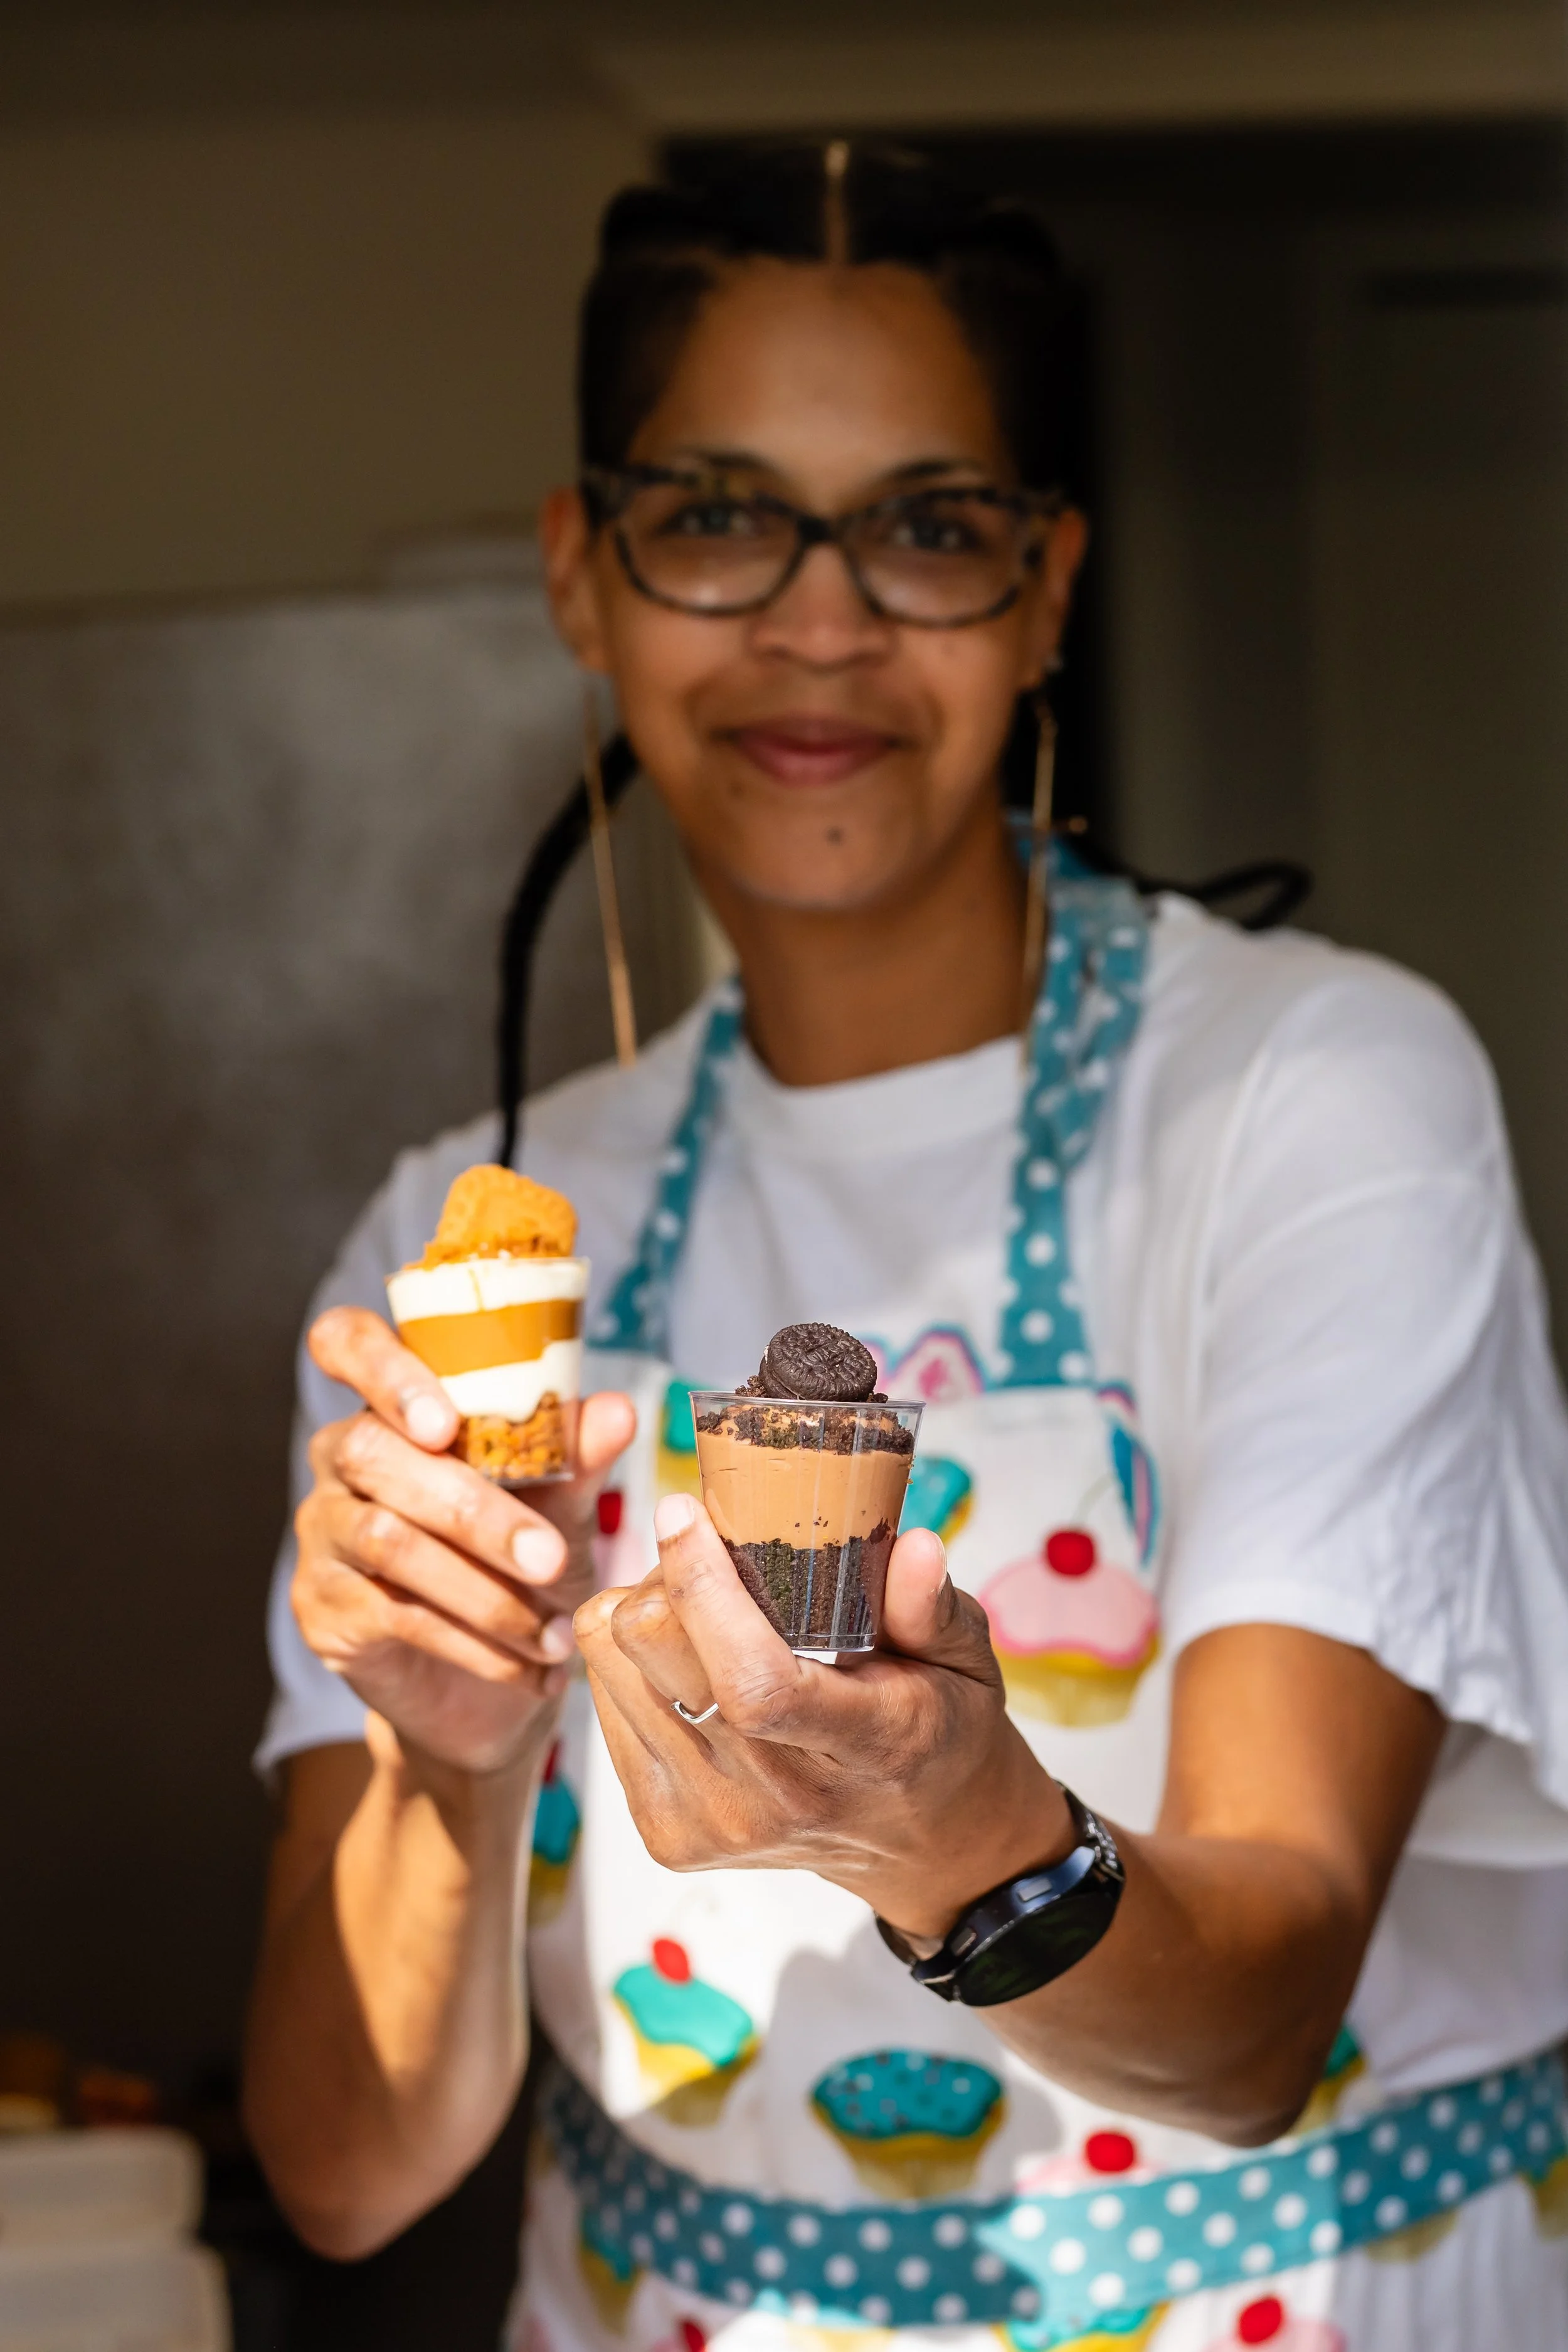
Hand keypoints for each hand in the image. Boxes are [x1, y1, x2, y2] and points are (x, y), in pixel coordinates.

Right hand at [292, 1307, 634, 1775]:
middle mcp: (340, 1457)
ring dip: (483, 1589)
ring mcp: (322, 1534)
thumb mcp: (560, 1507)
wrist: (495, 1686)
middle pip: (374, 1452)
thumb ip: (575, 1457)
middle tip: (551, 1557)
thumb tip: (616, 1411)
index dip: (382, 1369)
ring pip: (385, 1539)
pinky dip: (474, 1642)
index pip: (346, 1343)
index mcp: (393, 1404)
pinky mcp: (322, 1611)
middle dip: (472, 1508)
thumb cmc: (524, 1566)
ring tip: (555, 1631)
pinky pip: (391, 1615)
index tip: (443, 1422)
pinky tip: (530, 1666)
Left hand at [574, 1493, 1074, 1938]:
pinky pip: (601, 1704)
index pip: (754, 1682)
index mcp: (863, 1750)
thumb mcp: (967, 1663)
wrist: (919, 1843)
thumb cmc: (937, 1733)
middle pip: (656, 1658)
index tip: (684, 1512)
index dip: (702, 1589)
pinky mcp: (668, 1835)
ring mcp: (712, 1823)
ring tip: (705, 1609)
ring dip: (644, 1615)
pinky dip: (631, 1662)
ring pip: (612, 1669)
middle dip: (667, 1576)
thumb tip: (915, 1547)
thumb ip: (933, 1608)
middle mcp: (777, 1799)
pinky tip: (688, 1660)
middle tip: (709, 1552)